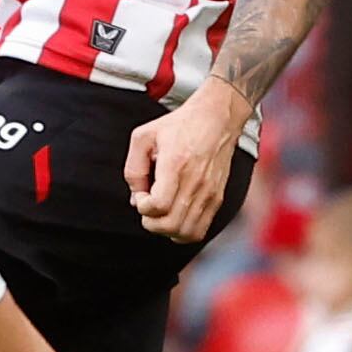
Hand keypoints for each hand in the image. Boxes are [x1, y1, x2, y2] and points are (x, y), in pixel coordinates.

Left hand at [124, 85, 245, 241]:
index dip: (143, 207)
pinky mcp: (217, 198)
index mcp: (175, 164)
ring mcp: (209, 193)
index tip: (142, 195)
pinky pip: (200, 230)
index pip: (158, 206)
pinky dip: (183, 232)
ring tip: (162, 213)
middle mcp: (195, 182)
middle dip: (151, 222)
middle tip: (148, 206)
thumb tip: (136, 199)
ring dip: (167, 230)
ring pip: (185, 233)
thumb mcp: (143, 136)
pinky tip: (176, 215)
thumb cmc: (179, 125)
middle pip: (170, 225)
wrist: (216, 118)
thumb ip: (133, 169)